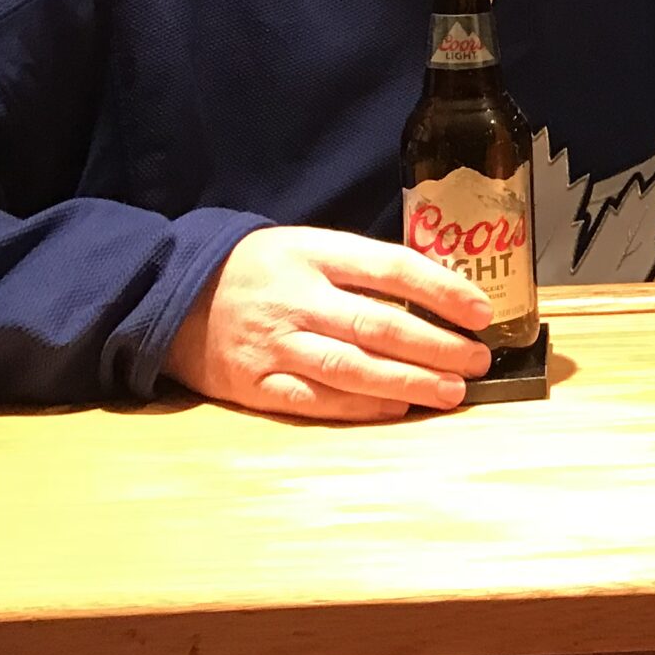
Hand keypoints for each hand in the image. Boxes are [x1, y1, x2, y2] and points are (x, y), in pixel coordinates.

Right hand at [164, 226, 494, 421]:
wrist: (173, 297)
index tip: (481, 310)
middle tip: (477, 359)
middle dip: (436, 346)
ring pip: (352, 367)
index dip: (442, 290)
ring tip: (452, 391)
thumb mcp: (307, 246)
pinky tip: (397, 408)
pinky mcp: (255, 385)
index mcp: (314, 254)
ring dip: (409, 382)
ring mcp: (275, 344)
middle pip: (378, 324)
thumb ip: (361, 267)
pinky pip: (316, 401)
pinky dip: (361, 406)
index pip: (392, 267)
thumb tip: (437, 290)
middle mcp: (297, 299)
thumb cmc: (259, 270)